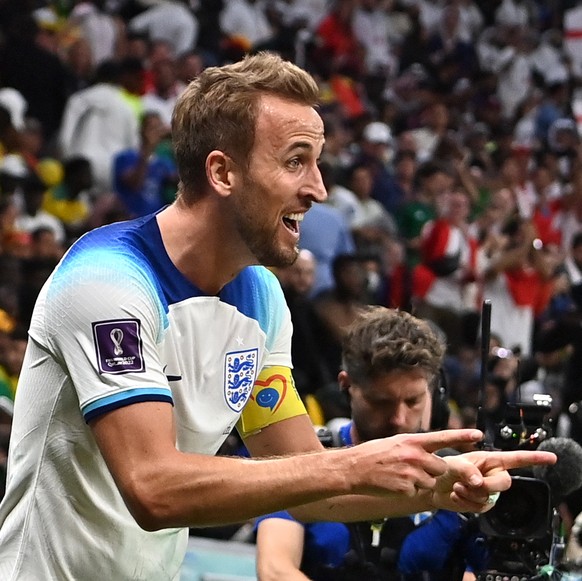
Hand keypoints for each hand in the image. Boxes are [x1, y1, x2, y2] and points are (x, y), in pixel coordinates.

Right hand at [349, 429, 483, 496]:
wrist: (353, 468)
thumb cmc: (373, 454)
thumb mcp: (395, 443)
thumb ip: (415, 447)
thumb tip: (431, 451)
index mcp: (412, 441)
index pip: (442, 437)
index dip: (462, 436)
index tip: (479, 435)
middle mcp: (414, 455)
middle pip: (440, 467)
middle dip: (432, 471)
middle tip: (413, 469)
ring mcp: (410, 472)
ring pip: (430, 482)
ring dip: (420, 482)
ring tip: (400, 476)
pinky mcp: (406, 487)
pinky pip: (417, 492)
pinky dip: (408, 490)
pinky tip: (394, 484)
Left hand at [430, 449, 556, 512]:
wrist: (432, 487)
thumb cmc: (443, 468)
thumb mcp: (453, 463)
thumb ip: (466, 470)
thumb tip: (479, 482)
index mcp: (489, 459)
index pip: (516, 459)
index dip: (534, 458)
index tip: (551, 458)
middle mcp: (492, 474)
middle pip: (505, 482)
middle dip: (487, 484)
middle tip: (469, 483)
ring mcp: (489, 490)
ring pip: (491, 496)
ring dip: (470, 493)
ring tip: (457, 486)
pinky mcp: (482, 503)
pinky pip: (481, 507)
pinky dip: (466, 502)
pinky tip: (456, 494)